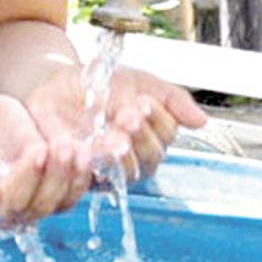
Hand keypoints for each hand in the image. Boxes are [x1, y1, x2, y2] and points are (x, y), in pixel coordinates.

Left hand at [25, 65, 206, 189]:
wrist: (58, 84)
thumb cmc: (103, 85)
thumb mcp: (139, 82)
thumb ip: (172, 99)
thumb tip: (203, 122)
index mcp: (152, 135)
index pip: (165, 138)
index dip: (158, 122)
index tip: (143, 101)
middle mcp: (134, 156)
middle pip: (150, 158)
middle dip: (141, 135)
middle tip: (127, 114)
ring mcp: (110, 168)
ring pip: (127, 172)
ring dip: (121, 151)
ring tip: (110, 130)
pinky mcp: (83, 176)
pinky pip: (93, 179)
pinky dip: (92, 162)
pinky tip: (87, 146)